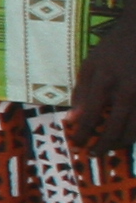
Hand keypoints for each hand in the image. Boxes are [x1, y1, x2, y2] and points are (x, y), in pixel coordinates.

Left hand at [70, 18, 135, 154]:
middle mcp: (127, 92)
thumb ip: (81, 92)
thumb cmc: (115, 48)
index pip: (90, 118)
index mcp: (104, 82)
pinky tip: (130, 134)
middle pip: (114, 130)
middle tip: (94, 154)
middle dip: (102, 146)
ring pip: (135, 130)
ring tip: (112, 147)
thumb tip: (72, 119)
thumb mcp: (91, 64)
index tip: (77, 144)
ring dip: (122, 144)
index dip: (83, 135)